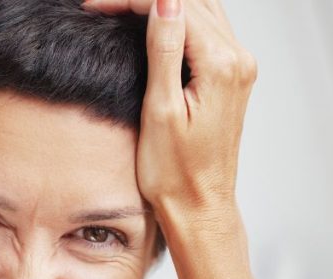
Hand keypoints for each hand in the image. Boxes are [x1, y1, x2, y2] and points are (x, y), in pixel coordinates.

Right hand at [83, 0, 256, 214]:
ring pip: (203, 10)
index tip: (94, 7)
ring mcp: (238, 67)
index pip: (175, 7)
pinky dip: (179, 18)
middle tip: (102, 6)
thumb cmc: (175, 172)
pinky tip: (152, 23)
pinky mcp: (231, 75)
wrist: (199, 205)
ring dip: (162, 5)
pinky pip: (208, 28)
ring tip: (120, 10)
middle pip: (192, 2)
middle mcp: (238, 60)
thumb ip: (164, 51)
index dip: (131, 1)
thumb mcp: (161, 110)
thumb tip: (164, 2)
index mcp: (221, 66)